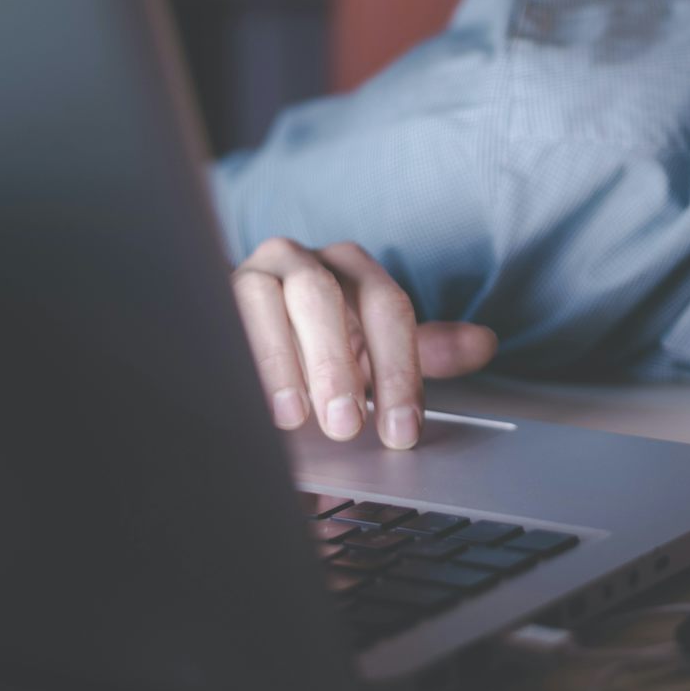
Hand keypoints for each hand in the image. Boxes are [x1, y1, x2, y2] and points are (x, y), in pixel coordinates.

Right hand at [231, 237, 498, 448]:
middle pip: (322, 297)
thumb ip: (424, 349)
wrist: (245, 329)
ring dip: (280, 362)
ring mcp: (247, 273)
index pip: (386, 307)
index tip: (402, 431)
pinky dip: (230, 360)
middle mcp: (300, 260)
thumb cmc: (320, 343)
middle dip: (337, 365)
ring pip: (263, 302)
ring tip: (293, 419)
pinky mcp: (204, 297)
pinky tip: (242, 400)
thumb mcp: (374, 349)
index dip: (398, 371)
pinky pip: (214, 320)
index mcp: (352, 268)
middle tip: (346, 426)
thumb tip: (485, 344)